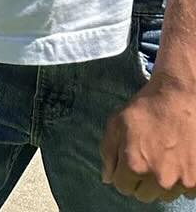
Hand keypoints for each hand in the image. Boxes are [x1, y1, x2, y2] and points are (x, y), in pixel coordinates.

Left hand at [101, 74, 195, 200]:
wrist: (180, 97)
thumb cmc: (146, 108)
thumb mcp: (116, 123)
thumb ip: (107, 153)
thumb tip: (107, 178)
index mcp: (134, 165)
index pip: (122, 187)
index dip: (122, 173)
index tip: (129, 161)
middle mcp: (158, 178)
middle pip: (143, 195)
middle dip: (141, 180)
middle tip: (147, 159)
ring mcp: (180, 181)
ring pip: (164, 196)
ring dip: (162, 182)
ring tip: (163, 158)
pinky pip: (185, 192)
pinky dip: (182, 181)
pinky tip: (179, 161)